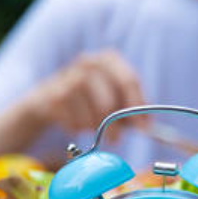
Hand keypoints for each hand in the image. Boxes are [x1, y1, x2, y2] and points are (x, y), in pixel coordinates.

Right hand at [22, 49, 146, 140]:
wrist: (48, 97)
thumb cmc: (89, 98)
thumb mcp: (112, 96)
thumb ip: (131, 109)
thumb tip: (148, 127)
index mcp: (108, 59)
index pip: (129, 81)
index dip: (138, 107)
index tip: (145, 129)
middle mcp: (89, 62)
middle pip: (109, 102)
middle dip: (115, 126)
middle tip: (116, 140)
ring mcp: (68, 77)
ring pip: (92, 116)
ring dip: (95, 128)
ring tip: (92, 127)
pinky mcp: (54, 96)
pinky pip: (74, 123)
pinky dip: (78, 128)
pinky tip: (75, 122)